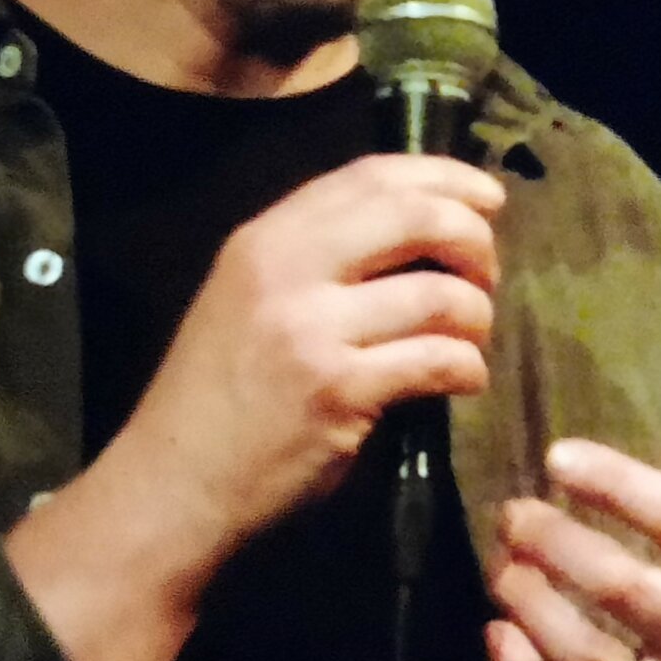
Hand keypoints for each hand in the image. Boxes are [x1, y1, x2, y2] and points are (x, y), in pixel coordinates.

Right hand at [114, 153, 501, 569]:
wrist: (171, 485)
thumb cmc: (219, 397)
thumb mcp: (250, 299)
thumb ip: (320, 258)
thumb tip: (422, 232)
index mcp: (265, 238)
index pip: (371, 175)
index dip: (445, 177)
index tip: (489, 198)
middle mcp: (286, 269)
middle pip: (416, 217)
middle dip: (475, 240)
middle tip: (488, 274)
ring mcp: (311, 329)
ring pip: (440, 295)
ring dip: (477, 317)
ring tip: (470, 340)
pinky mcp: (339, 390)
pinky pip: (438, 360)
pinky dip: (468, 368)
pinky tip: (463, 381)